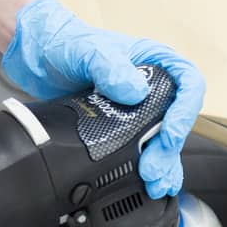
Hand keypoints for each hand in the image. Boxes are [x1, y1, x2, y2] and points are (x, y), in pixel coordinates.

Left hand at [1, 0, 205, 197]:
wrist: (38, 57)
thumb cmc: (67, 43)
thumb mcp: (88, 50)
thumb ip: (111, 67)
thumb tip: (135, 91)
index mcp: (154, 60)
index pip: (188, 84)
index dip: (185, 111)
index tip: (170, 133)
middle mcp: (153, 84)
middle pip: (177, 119)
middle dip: (168, 148)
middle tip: (151, 167)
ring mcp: (139, 107)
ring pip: (164, 138)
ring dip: (162, 163)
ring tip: (155, 184)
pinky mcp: (124, 126)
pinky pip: (144, 147)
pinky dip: (149, 165)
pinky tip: (150, 183)